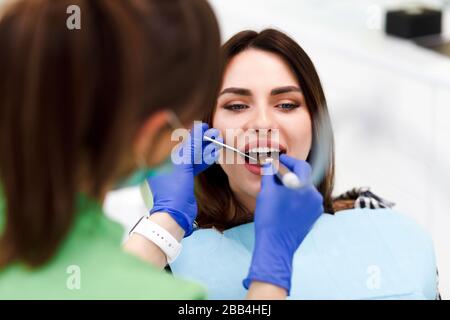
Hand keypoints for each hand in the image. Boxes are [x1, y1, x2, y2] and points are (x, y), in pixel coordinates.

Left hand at [147, 122, 220, 236]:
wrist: (175, 217)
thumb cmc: (174, 192)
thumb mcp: (183, 167)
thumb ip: (190, 148)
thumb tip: (197, 130)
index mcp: (160, 161)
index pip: (178, 143)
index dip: (192, 134)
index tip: (204, 127)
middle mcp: (167, 166)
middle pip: (186, 149)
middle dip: (201, 142)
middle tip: (214, 134)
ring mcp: (176, 174)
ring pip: (192, 158)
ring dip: (204, 151)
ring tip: (217, 142)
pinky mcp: (184, 182)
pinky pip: (194, 168)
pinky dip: (204, 161)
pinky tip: (214, 155)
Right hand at [243, 154, 323, 293]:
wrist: (276, 244)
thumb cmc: (270, 217)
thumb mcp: (267, 190)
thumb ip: (270, 172)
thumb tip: (270, 162)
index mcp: (304, 186)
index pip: (301, 165)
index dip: (289, 160)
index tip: (279, 160)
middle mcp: (315, 195)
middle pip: (303, 177)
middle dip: (289, 174)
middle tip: (275, 174)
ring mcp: (316, 207)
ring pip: (304, 190)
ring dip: (292, 186)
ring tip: (278, 191)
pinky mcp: (314, 216)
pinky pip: (306, 201)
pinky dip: (296, 198)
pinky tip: (284, 203)